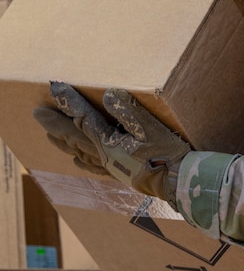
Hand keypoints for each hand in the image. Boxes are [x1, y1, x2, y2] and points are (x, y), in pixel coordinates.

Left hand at [33, 81, 190, 207]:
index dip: (68, 102)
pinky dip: (80, 159)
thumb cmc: (167, 154)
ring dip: (62, 140)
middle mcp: (103, 155)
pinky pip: (92, 165)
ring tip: (49, 134)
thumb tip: (108, 94)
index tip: (55, 88)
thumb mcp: (151, 128)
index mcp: (108, 142)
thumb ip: (129, 111)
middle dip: (55, 124)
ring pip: (78, 151)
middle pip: (72, 137)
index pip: (82, 118)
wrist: (177, 182)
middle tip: (38, 113)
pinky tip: (76, 159)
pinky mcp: (119, 173)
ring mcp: (110, 165)